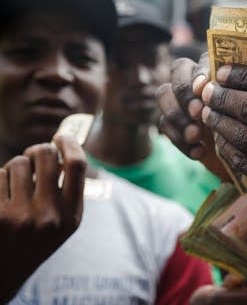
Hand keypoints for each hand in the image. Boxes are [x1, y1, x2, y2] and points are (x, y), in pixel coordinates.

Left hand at [0, 135, 86, 302]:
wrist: (5, 271)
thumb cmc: (38, 238)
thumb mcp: (65, 220)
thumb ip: (69, 189)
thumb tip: (62, 147)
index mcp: (72, 216)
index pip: (76, 165)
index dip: (69, 143)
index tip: (61, 136)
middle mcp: (49, 216)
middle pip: (46, 156)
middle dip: (38, 149)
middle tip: (34, 155)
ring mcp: (20, 216)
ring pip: (17, 163)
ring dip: (16, 167)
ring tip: (16, 184)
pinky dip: (0, 179)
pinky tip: (3, 195)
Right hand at [156, 54, 228, 180]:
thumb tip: (245, 86)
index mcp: (222, 69)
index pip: (204, 58)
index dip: (201, 71)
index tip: (203, 88)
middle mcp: (199, 78)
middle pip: (177, 69)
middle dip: (185, 91)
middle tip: (197, 112)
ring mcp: (183, 99)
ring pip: (163, 93)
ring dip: (176, 114)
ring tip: (195, 135)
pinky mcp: (174, 122)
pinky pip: (163, 124)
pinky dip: (178, 138)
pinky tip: (198, 152)